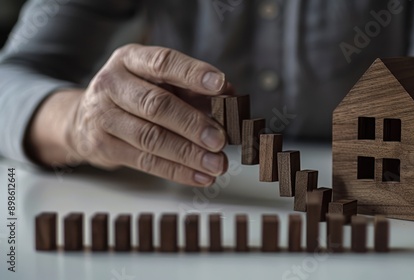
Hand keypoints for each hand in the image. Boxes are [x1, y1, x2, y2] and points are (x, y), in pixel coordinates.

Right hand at [30, 44, 228, 186]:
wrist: (84, 118)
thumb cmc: (135, 95)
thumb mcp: (160, 81)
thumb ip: (193, 88)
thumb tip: (230, 97)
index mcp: (130, 60)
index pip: (163, 62)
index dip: (192, 73)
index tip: (220, 85)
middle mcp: (112, 84)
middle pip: (156, 105)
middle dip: (192, 124)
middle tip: (220, 139)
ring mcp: (103, 116)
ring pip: (150, 138)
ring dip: (188, 154)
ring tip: (217, 164)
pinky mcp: (102, 146)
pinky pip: (145, 161)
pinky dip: (177, 171)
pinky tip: (200, 176)